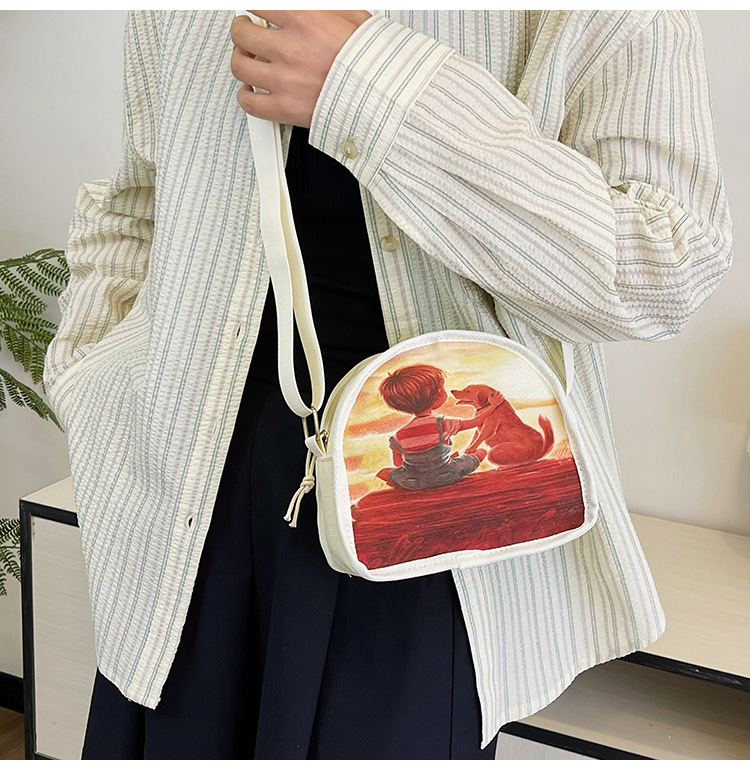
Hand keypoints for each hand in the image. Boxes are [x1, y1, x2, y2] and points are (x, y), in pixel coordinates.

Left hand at [230, 10, 371, 126]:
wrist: (383, 100)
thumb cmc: (374, 64)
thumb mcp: (354, 19)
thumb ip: (328, 9)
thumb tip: (317, 8)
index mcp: (304, 20)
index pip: (259, 3)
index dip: (254, 7)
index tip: (257, 12)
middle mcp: (289, 49)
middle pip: (242, 33)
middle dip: (242, 30)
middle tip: (247, 32)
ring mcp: (283, 81)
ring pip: (240, 67)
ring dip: (241, 60)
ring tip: (248, 60)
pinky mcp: (285, 109)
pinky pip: (249, 103)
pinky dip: (246, 96)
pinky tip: (251, 91)